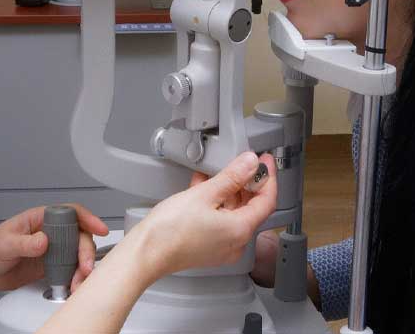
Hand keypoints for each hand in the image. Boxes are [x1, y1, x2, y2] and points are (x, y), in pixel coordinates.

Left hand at [0, 204, 108, 291]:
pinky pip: (70, 270)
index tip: (98, 228)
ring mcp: (52, 249)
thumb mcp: (4, 244)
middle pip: (78, 236)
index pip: (69, 212)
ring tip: (78, 282)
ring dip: (83, 268)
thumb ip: (24, 243)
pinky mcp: (51, 266)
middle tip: (85, 268)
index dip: (87, 218)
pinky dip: (75, 278)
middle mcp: (50, 232)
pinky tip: (74, 286)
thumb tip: (44, 240)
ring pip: (77, 254)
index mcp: (40, 219)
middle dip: (86, 252)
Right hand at [131, 151, 276, 281]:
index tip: (265, 161)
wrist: (146, 252)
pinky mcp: (209, 247)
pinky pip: (221, 221)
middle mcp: (236, 242)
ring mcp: (223, 247)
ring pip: (235, 213)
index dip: (268, 177)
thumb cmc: (169, 230)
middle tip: (244, 163)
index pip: (267, 201)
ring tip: (218, 172)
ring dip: (230, 191)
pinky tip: (205, 188)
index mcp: (240, 230)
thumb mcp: (203, 194)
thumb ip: (231, 177)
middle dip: (248, 183)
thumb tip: (249, 164)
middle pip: (252, 208)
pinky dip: (217, 204)